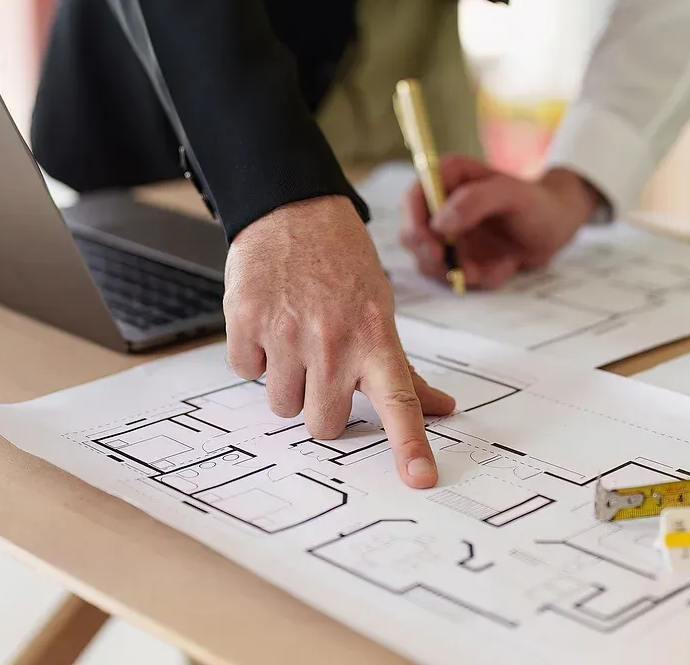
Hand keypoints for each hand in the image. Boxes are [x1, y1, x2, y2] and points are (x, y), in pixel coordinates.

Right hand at [224, 195, 454, 487]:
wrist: (292, 209)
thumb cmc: (342, 266)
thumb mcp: (381, 310)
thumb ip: (403, 368)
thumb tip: (444, 409)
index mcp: (375, 340)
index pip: (399, 402)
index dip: (410, 445)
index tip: (420, 479)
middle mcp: (334, 341)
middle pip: (323, 424)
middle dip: (319, 405)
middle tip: (321, 367)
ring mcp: (287, 333)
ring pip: (280, 405)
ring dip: (285, 380)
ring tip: (293, 336)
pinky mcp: (247, 321)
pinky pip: (244, 372)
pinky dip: (253, 355)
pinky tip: (267, 321)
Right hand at [400, 155, 599, 288]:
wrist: (556, 226)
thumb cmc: (537, 202)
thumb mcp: (512, 194)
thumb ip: (476, 200)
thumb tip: (439, 222)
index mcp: (447, 177)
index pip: (413, 198)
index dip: (414, 223)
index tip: (433, 246)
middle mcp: (440, 205)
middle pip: (412, 234)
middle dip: (431, 256)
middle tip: (460, 267)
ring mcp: (446, 233)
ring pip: (428, 261)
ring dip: (461, 270)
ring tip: (499, 265)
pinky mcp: (457, 256)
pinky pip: (454, 275)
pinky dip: (479, 278)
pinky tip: (504, 266)